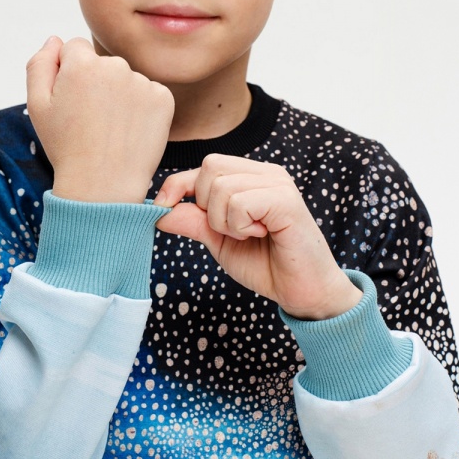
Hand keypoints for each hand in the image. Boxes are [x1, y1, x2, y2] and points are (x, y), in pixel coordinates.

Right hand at [26, 36, 174, 202]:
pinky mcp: (163, 98)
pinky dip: (142, 108)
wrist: (103, 185)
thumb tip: (56, 39)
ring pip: (126, 79)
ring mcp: (142, 82)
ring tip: (110, 129)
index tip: (72, 101)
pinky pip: (149, 93)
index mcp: (81, 63)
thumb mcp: (37, 105)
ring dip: (120, 96)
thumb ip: (40, 64)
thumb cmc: (66, 147)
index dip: (70, 75)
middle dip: (96, 83)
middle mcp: (115, 65)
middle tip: (90, 120)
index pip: (75, 48)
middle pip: (103, 63)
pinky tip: (129, 130)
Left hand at [155, 155, 360, 319]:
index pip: (204, 166)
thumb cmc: (266, 264)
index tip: (162, 208)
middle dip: (207, 207)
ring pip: (221, 187)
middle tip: (233, 231)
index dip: (177, 185)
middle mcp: (266, 172)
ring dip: (225, 222)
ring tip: (250, 235)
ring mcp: (278, 183)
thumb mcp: (219, 241)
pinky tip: (262, 235)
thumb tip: (156, 209)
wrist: (302, 291)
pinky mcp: (286, 200)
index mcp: (251, 176)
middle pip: (209, 168)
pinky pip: (240, 203)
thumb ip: (192, 221)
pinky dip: (240, 226)